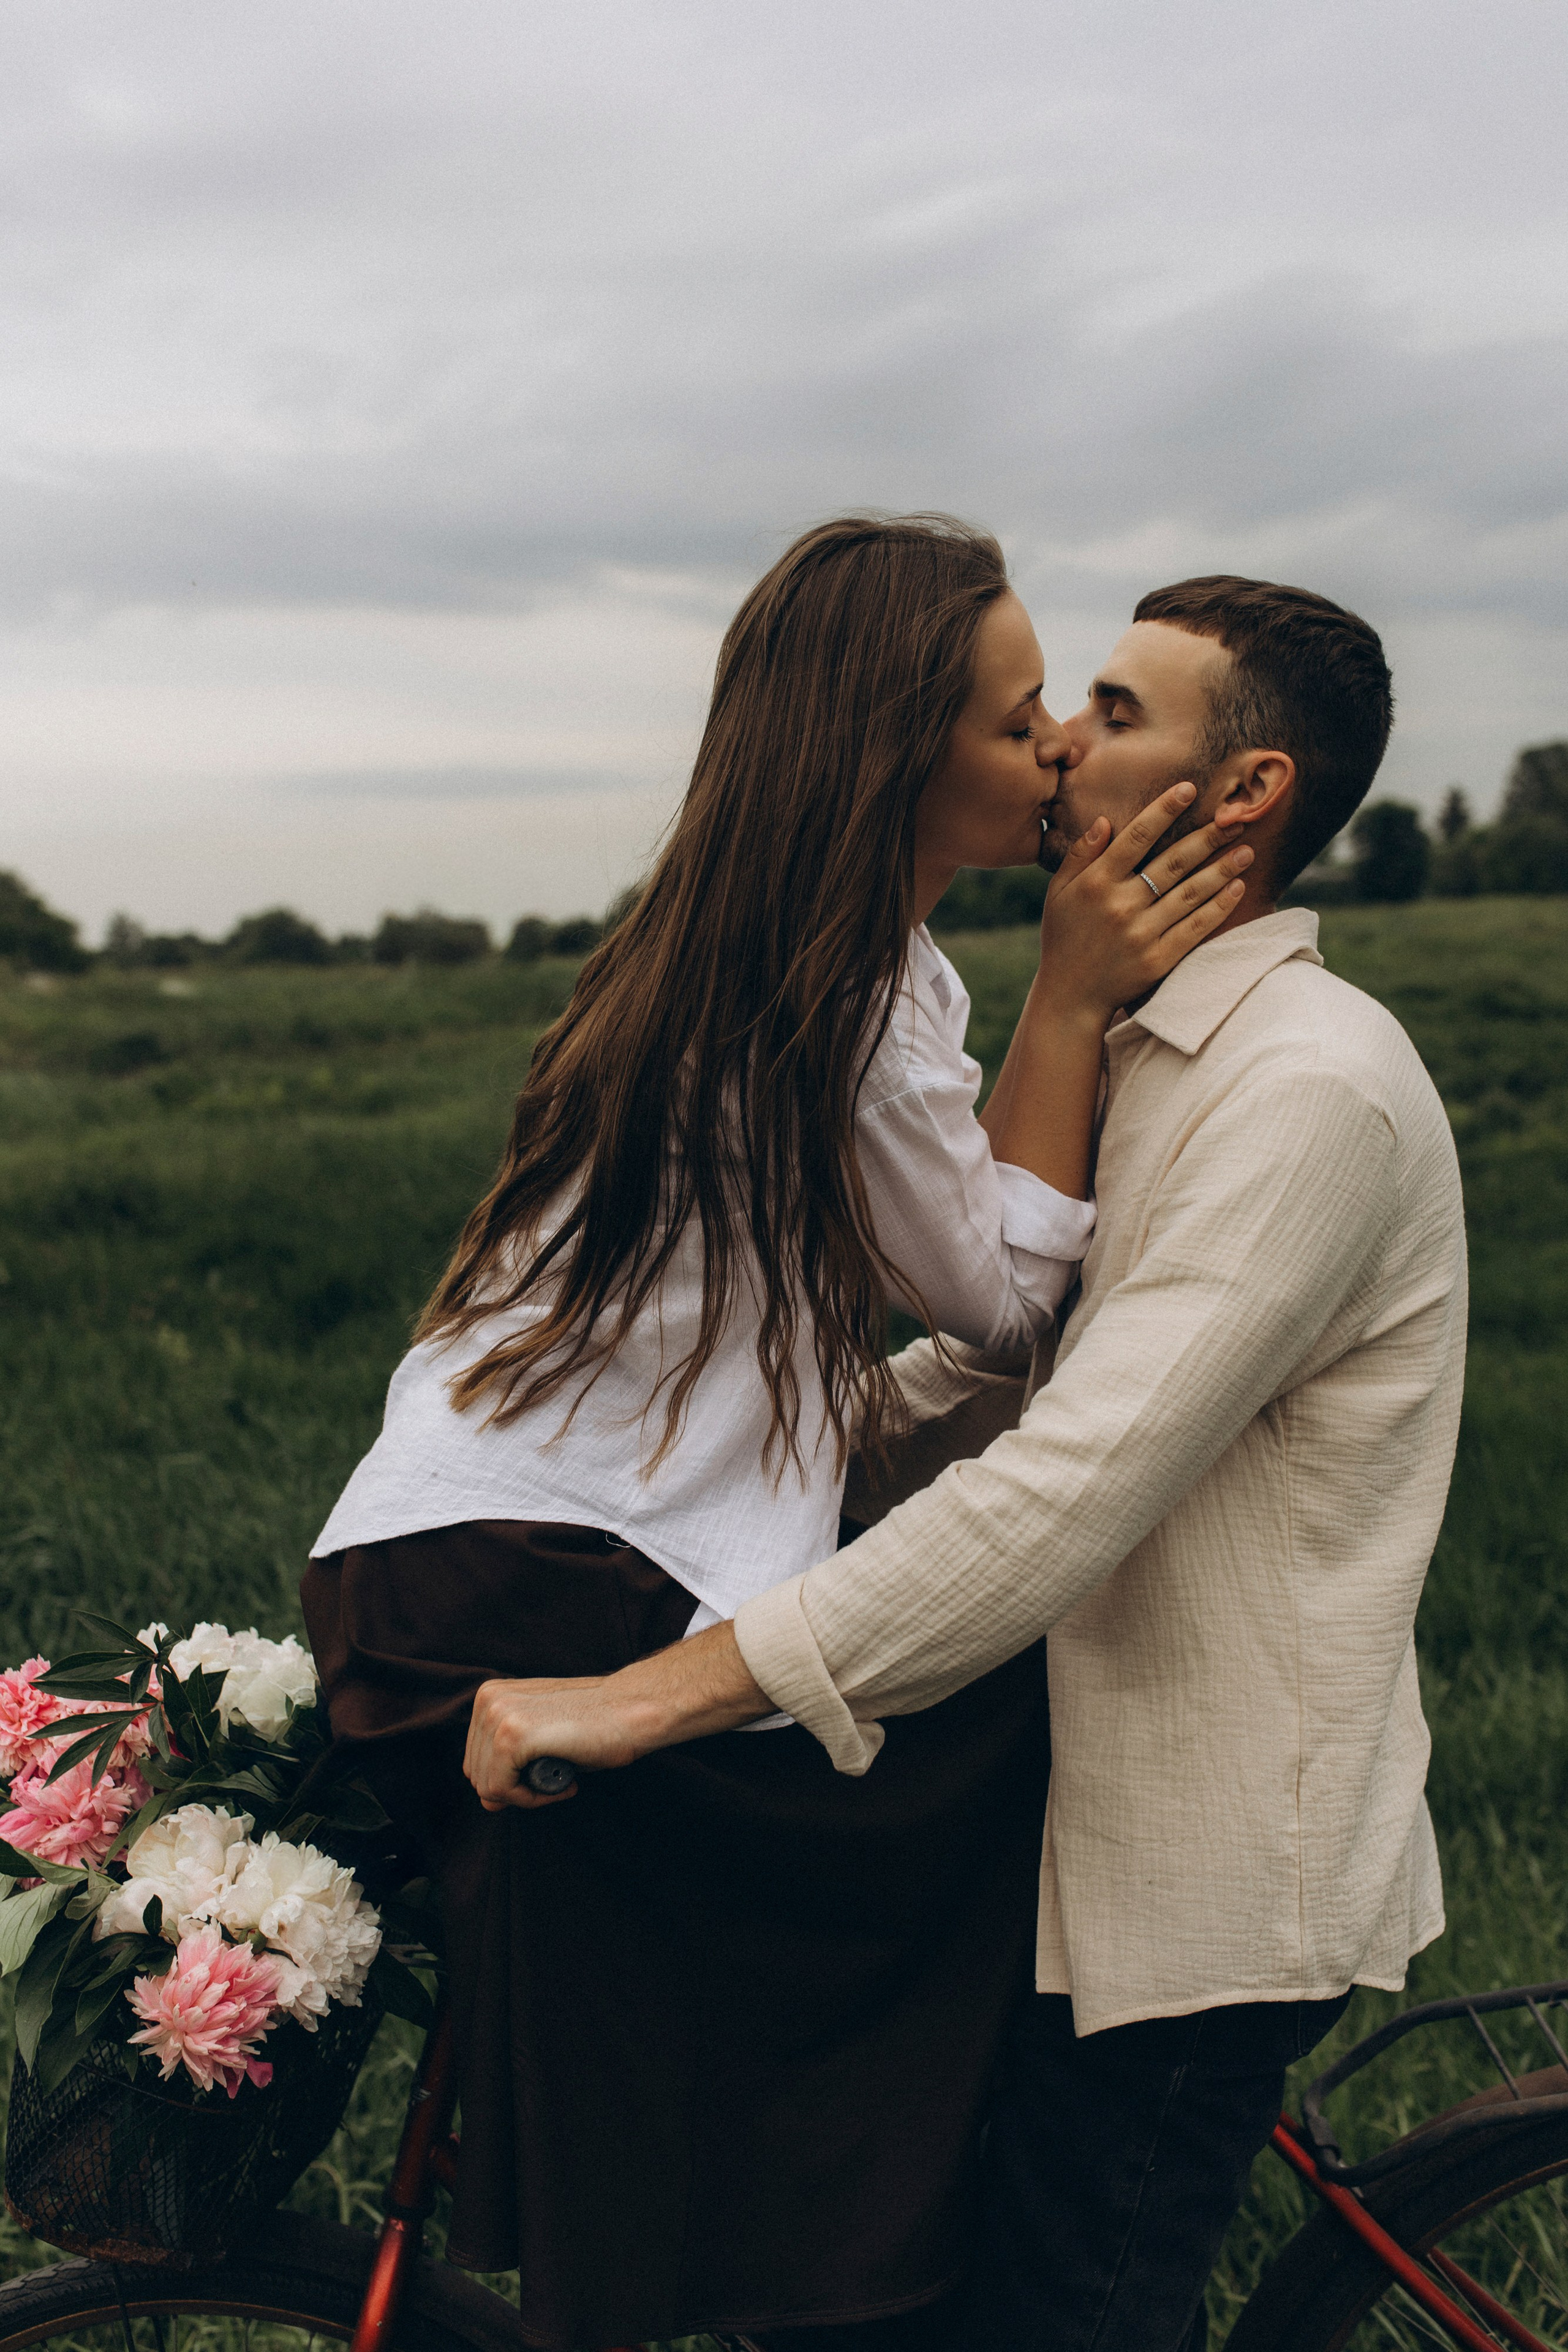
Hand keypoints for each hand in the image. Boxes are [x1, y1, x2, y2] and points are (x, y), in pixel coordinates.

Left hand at [464, 1676, 636, 1810]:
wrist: (633, 1709)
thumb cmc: (596, 1725)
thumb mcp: (540, 1733)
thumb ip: (508, 1758)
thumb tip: (486, 1800)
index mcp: (491, 1695)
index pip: (476, 1760)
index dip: (512, 1778)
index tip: (547, 1769)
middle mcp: (488, 1700)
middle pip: (477, 1775)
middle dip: (517, 1788)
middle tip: (558, 1777)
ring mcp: (499, 1716)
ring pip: (488, 1787)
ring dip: (527, 1794)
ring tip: (562, 1777)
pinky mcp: (513, 1736)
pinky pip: (502, 1790)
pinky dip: (533, 1798)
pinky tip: (565, 1781)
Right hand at [1038, 783, 1250, 1022]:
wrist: (1070, 997)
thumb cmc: (1065, 938)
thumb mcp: (1059, 893)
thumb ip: (1079, 855)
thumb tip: (1106, 820)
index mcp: (1096, 883)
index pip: (1136, 836)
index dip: (1164, 809)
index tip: (1189, 789)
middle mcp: (1120, 905)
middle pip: (1172, 862)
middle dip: (1207, 837)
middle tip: (1235, 818)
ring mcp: (1141, 934)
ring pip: (1190, 893)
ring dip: (1222, 869)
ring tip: (1247, 851)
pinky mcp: (1159, 959)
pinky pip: (1195, 928)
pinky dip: (1219, 907)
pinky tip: (1238, 888)